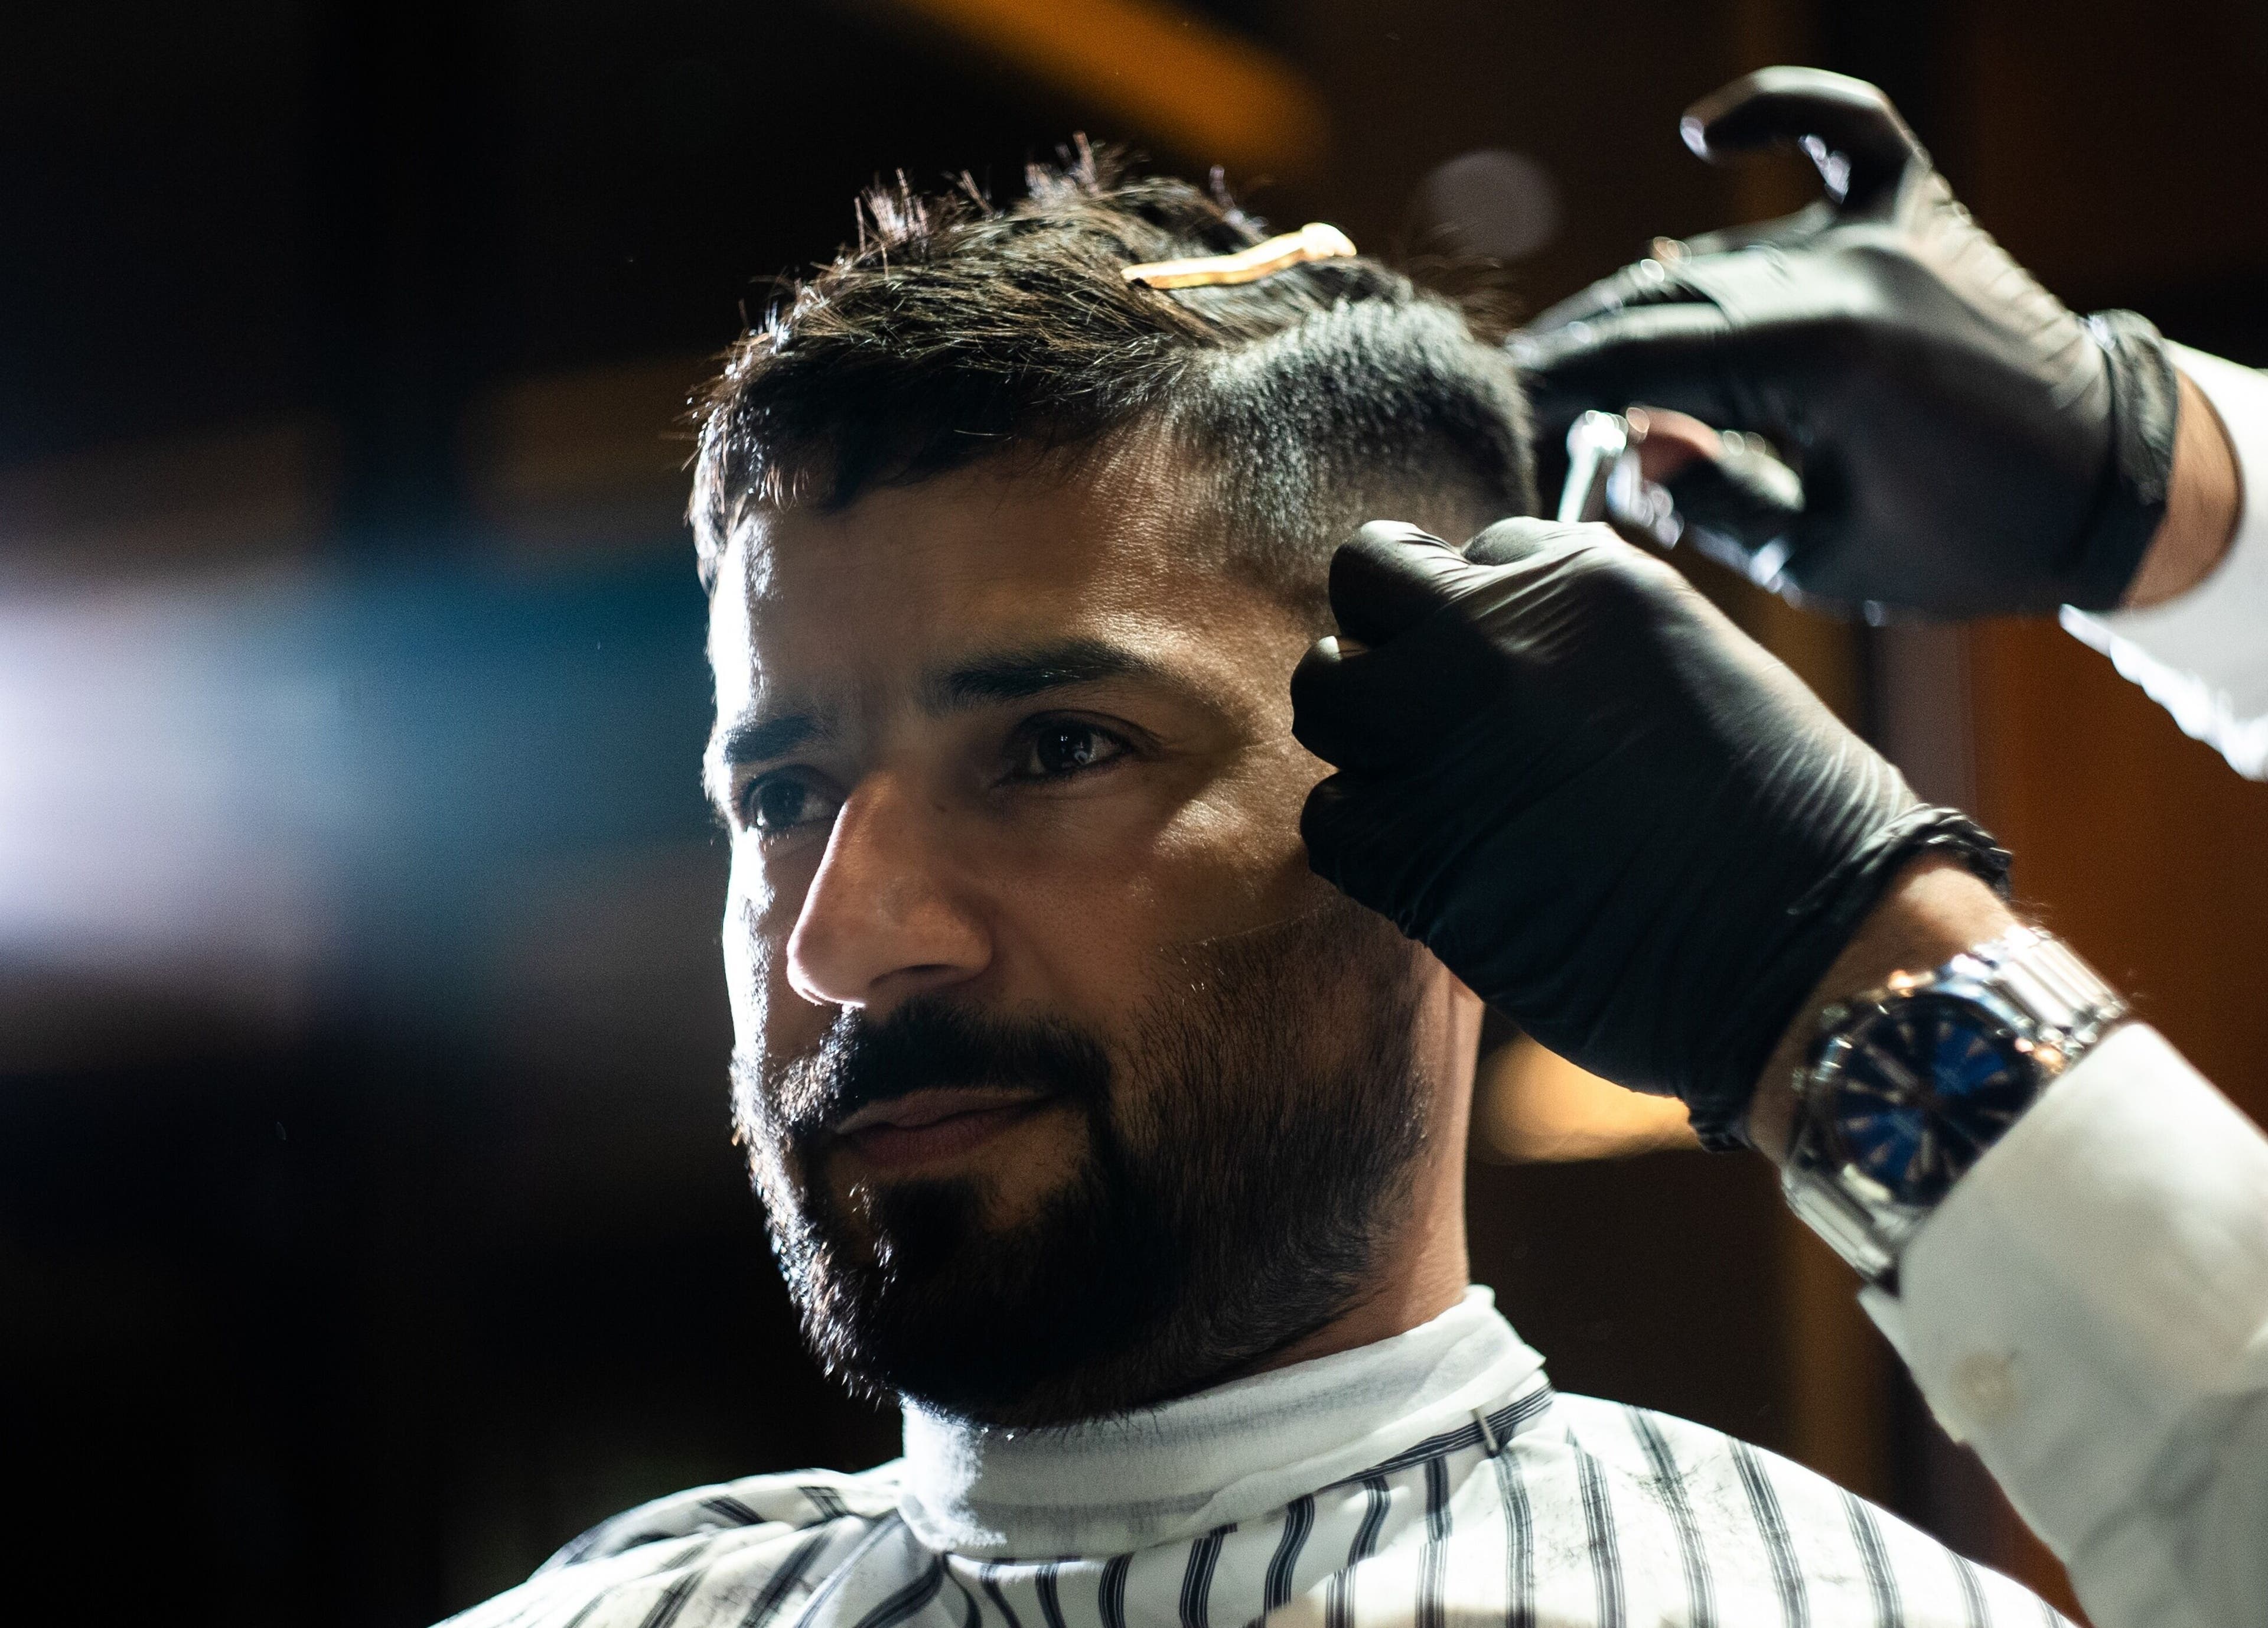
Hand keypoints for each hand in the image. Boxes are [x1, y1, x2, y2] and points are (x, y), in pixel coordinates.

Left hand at [1291, 517, 2005, 1147]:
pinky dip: (1363, 838)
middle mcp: (1495, 638)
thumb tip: (1509, 640)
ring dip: (1359, 730)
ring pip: (1326, 691)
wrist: (1810, 945)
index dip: (1481, 610)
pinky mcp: (1411, 850)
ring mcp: (1441, 739)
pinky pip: (1329, 818)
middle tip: (1427, 704)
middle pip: (1367, 580)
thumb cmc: (1784, 822)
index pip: (1472, 549)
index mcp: (1584, 578)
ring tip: (1425, 780)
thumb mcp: (1692, 666)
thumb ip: (1587, 638)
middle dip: (1387, 633)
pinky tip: (1430, 862)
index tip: (1510, 671)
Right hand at [1513, 67, 2180, 616]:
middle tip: (1530, 399)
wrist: (2106, 485)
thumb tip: (1628, 444)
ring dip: (1650, 303)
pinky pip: (1843, 132)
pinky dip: (1777, 114)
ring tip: (1598, 358)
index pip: (1637, 362)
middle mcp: (1840, 277)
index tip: (1502, 415)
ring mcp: (1881, 236)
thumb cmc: (1962, 540)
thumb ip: (1708, 498)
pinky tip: (1706, 132)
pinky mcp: (1920, 214)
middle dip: (1583, 353)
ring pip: (1720, 257)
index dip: (1554, 389)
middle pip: (1660, 301)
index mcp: (1813, 361)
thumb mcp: (1815, 557)